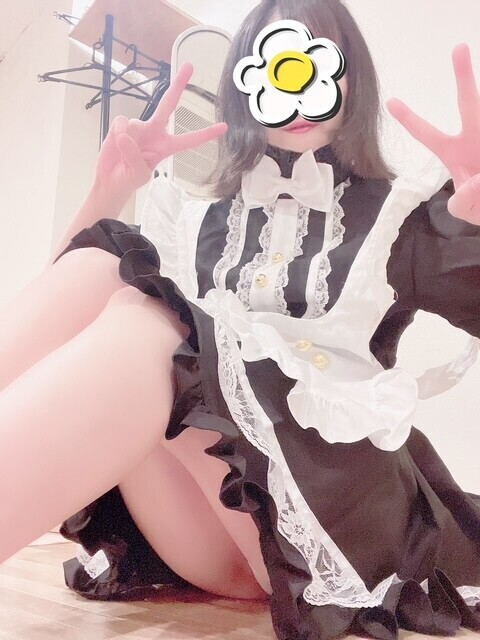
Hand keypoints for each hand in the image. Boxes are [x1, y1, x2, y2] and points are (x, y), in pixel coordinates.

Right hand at [94, 63, 227, 198]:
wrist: (109, 180)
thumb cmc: (129, 179)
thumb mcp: (139, 174)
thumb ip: (136, 157)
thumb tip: (125, 135)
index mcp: (166, 147)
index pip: (189, 140)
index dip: (205, 134)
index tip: (224, 127)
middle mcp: (154, 132)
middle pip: (168, 105)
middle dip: (178, 85)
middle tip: (189, 66)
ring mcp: (138, 127)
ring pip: (135, 124)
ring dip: (127, 141)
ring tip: (123, 156)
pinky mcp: (121, 125)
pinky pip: (121, 124)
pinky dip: (117, 135)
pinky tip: (115, 145)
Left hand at [387, 44, 479, 223]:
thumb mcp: (465, 210)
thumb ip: (463, 203)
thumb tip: (476, 182)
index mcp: (454, 153)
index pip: (427, 134)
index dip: (409, 119)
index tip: (390, 101)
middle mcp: (474, 139)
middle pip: (469, 103)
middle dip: (464, 77)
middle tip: (458, 47)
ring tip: (478, 184)